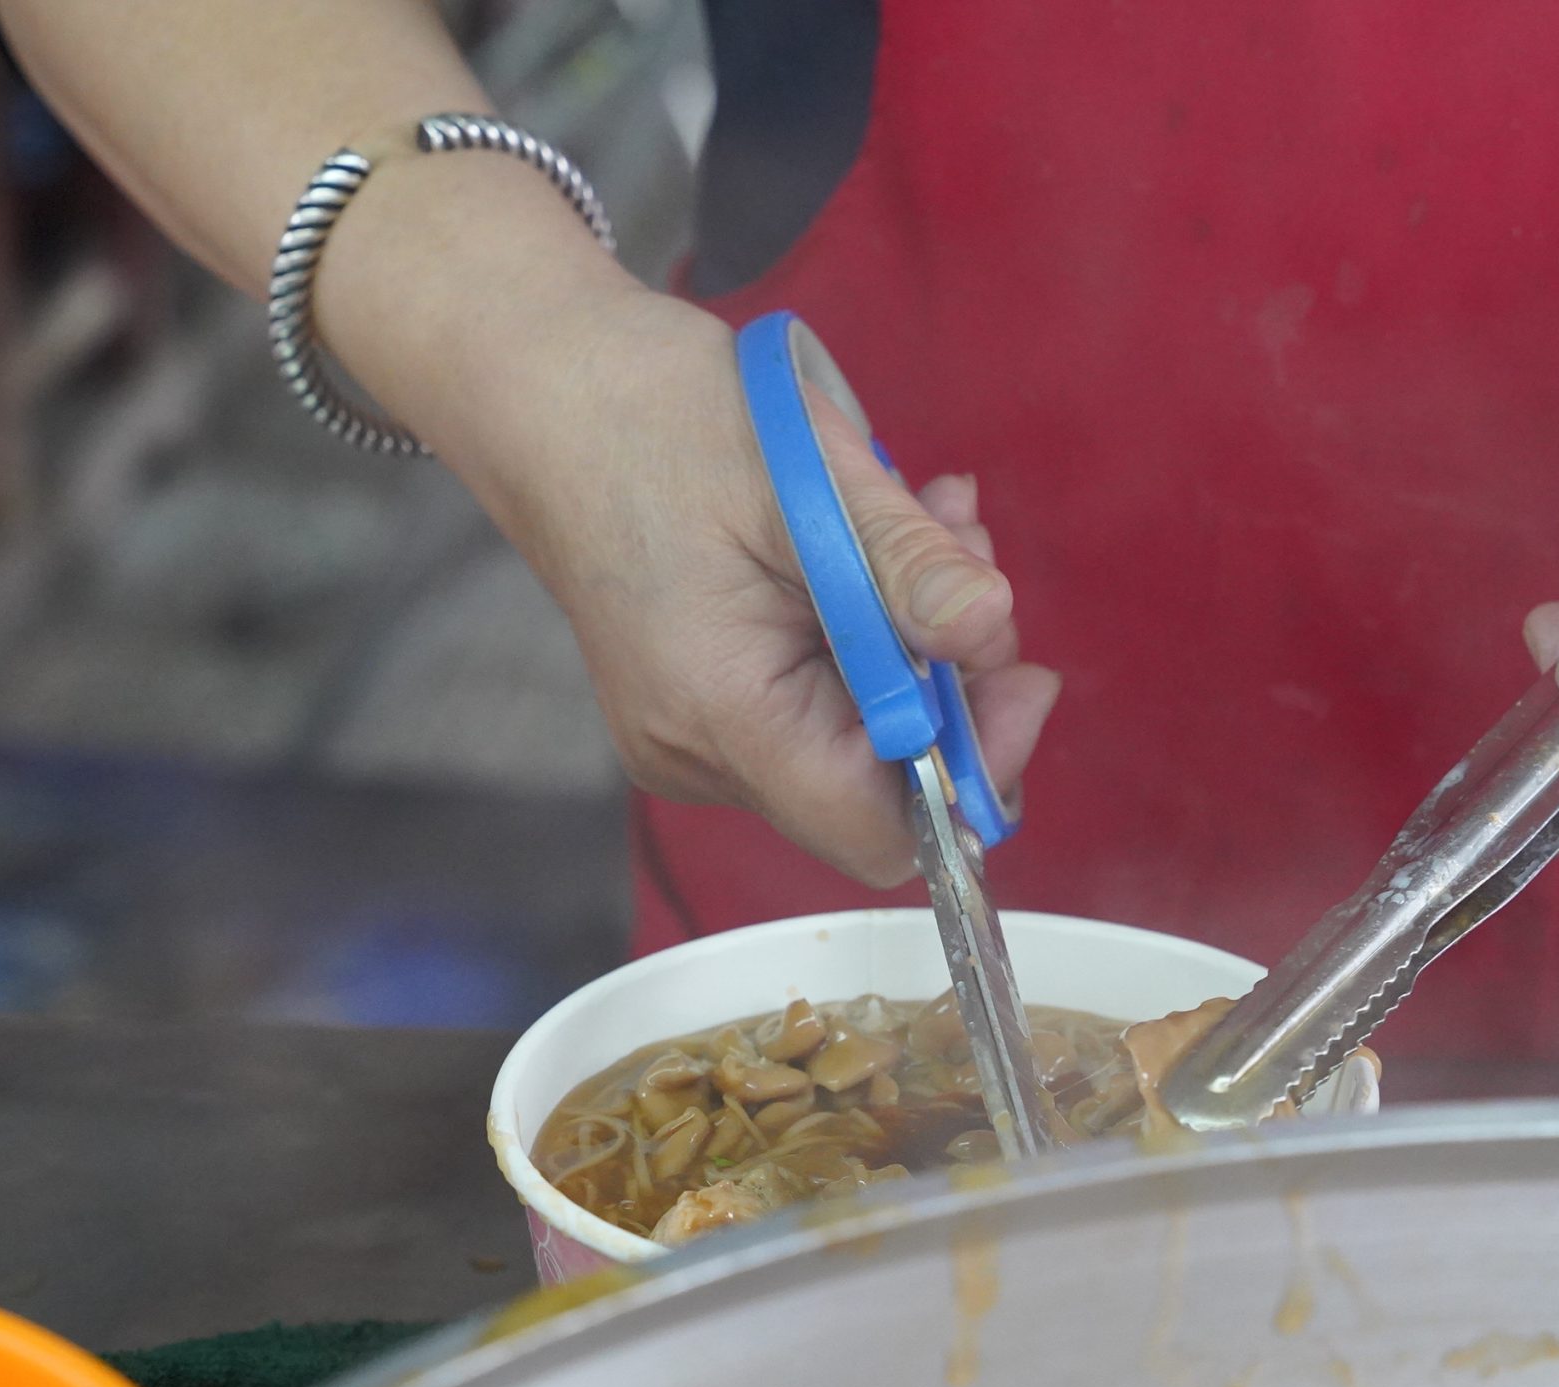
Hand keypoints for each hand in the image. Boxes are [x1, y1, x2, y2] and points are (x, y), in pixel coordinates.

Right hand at [435, 287, 1060, 886]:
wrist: (542, 386)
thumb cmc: (653, 417)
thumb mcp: (806, 478)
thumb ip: (906, 568)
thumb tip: (994, 634)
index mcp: (718, 713)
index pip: (878, 828)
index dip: (969, 769)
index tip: (1016, 676)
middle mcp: (698, 753)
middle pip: (878, 783)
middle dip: (950, 679)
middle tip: (969, 561)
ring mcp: (693, 734)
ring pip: (855, 732)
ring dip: (914, 635)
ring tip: (924, 521)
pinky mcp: (699, 701)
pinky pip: (816, 697)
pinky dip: (866, 629)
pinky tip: (872, 538)